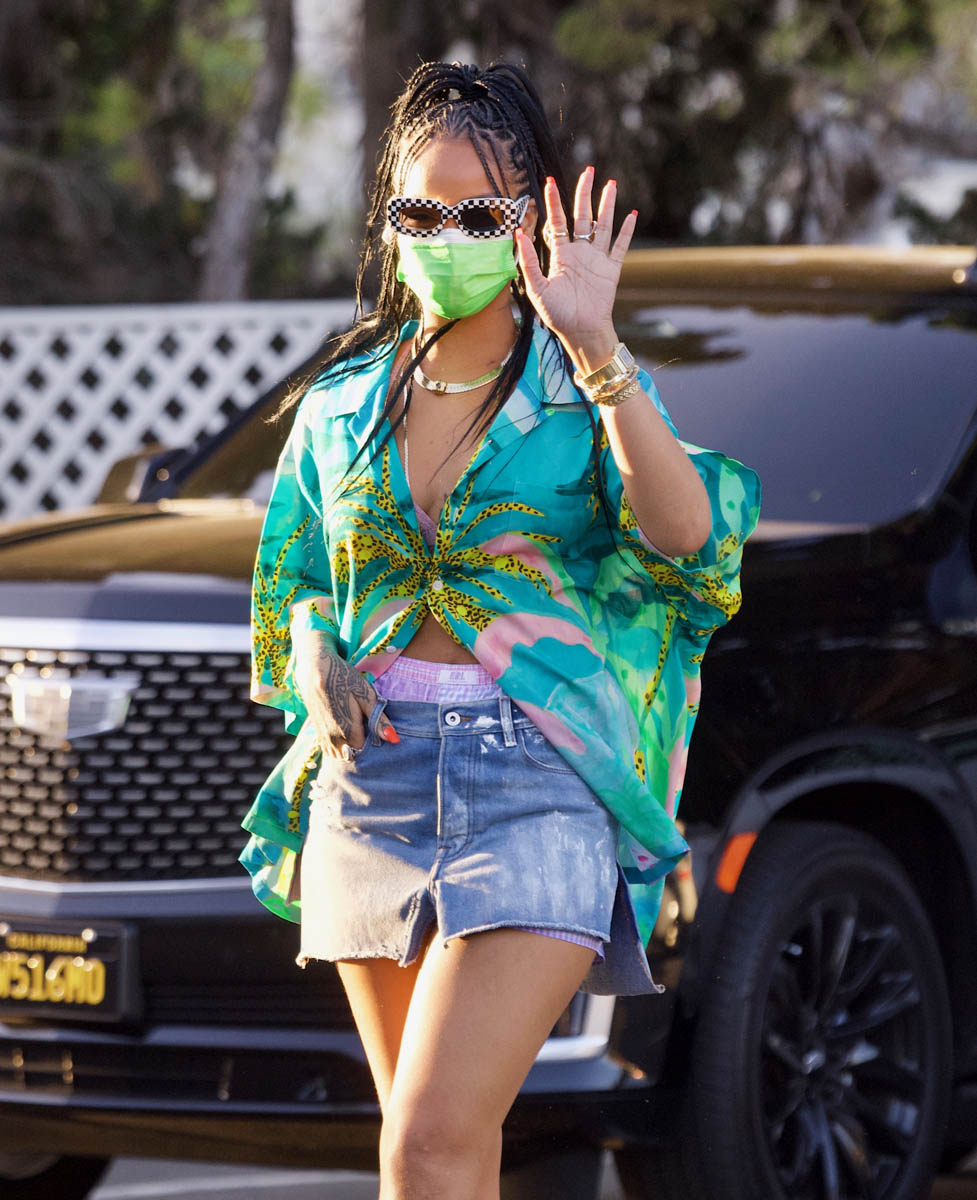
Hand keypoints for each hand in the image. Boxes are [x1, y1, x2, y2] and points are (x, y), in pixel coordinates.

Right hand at [293, 650, 397, 758]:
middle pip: (354, 755)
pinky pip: (331, 750)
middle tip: (368, 727)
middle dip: (363, 748)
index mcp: (349, 732)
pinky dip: (340, 745)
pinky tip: (346, 729)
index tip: (377, 730)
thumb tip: (394, 739)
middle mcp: (334, 740)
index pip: (366, 752)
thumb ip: (379, 720)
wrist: (315, 669)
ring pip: (341, 755)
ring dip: (350, 748)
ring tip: (358, 727)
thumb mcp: (366, 696)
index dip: (374, 744)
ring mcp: (324, 738)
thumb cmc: (344, 679)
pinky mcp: (318, 733)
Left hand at [515, 166, 636, 369]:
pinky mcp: (611, 269)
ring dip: (607, 205)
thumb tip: (518, 233)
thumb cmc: (557, 314)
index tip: (550, 181)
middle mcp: (579, 252)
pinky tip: (631, 215)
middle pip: (583, 216)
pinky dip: (627, 231)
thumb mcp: (537, 288)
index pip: (558, 221)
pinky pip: (620, 246)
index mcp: (560, 255)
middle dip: (585, 193)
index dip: (554, 202)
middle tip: (589, 170)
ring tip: (610, 184)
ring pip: (603, 225)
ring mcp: (596, 259)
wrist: (580, 332)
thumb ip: (529, 261)